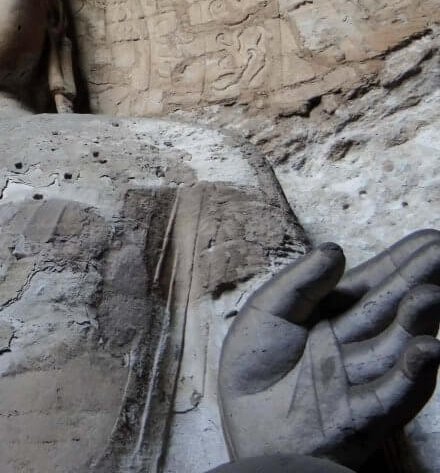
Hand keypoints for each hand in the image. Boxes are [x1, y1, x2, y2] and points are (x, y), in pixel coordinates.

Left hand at [219, 231, 439, 468]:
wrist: (246, 427)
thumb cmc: (252, 372)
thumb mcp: (266, 314)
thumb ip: (299, 283)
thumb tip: (336, 249)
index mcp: (332, 317)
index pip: (373, 285)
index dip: (400, 263)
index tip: (430, 239)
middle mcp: (356, 343)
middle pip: (394, 309)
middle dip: (421, 281)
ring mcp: (364, 377)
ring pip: (400, 346)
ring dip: (419, 322)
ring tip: (431, 295)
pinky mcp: (365, 414)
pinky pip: (395, 393)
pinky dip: (413, 372)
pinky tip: (429, 347)